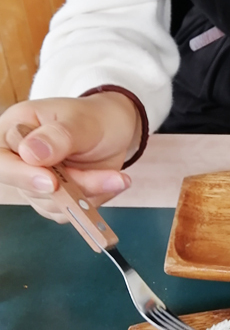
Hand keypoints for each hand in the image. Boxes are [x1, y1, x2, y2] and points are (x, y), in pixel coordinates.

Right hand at [0, 93, 140, 221]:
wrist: (116, 131)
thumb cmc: (95, 118)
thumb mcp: (82, 122)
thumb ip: (58, 136)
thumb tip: (30, 153)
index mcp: (14, 128)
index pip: (2, 161)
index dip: (22, 176)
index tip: (51, 182)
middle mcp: (19, 158)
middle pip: (30, 188)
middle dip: (73, 185)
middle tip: (111, 178)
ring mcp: (34, 181)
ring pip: (52, 204)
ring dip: (88, 193)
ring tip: (117, 178)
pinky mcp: (52, 198)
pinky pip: (68, 211)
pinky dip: (92, 201)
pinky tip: (110, 183)